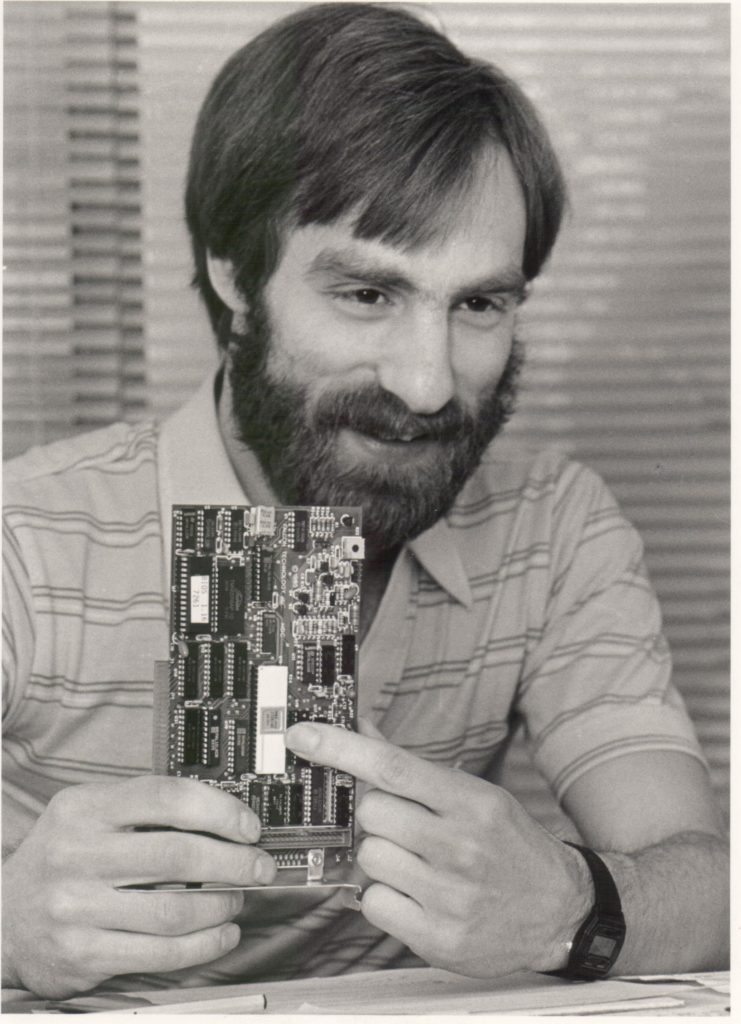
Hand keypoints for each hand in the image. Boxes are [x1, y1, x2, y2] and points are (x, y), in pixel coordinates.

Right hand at [2, 776, 275, 997]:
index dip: (218, 810)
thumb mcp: (88, 815)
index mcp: (84, 808)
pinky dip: (203, 944)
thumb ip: (145, 810)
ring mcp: (77, 907)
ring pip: (174, 909)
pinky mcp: (83, 954)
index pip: (165, 798)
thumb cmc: (64, 859)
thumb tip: (225, 815)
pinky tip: (222, 934)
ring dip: (221, 905)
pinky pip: (160, 952)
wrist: (4, 919)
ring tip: (237, 899)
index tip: (249, 826)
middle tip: (259, 866)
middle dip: (233, 861)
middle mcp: (77, 854)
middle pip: (178, 855)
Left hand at [285, 721, 590, 977]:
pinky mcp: (439, 938)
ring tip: (417, 864)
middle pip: (371, 814)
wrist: (561, 910)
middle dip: (377, 817)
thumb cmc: (508, 845)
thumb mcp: (474, 795)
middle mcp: (461, 846)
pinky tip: (415, 895)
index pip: (391, 766)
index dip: (339, 747)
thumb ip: (412, 767)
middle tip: (404, 827)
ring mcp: (450, 895)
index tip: (302, 735)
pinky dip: (384, 898)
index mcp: (470, 801)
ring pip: (369, 858)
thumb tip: (360, 727)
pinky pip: (373, 904)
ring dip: (382, 857)